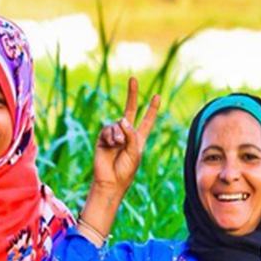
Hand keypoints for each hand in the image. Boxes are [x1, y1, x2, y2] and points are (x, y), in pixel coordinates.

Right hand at [91, 77, 160, 204]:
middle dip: (132, 95)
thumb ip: (131, 133)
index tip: (157, 96)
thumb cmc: (126, 170)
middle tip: (133, 79)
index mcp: (139, 138)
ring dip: (119, 134)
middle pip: (130, 110)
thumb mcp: (135, 151)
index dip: (152, 109)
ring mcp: (114, 135)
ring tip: (118, 146)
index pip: (147, 121)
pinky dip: (111, 136)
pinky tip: (111, 145)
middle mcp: (127, 134)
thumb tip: (121, 118)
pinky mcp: (103, 138)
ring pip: (118, 123)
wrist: (110, 181)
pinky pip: (108, 129)